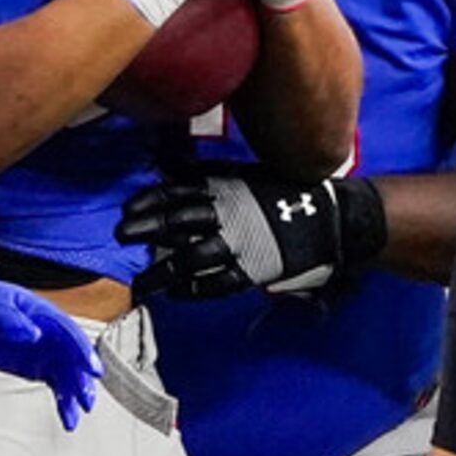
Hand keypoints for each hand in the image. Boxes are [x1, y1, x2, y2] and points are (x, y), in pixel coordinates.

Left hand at [0, 252, 100, 428]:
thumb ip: (10, 320)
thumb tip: (32, 334)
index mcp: (46, 316)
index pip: (71, 335)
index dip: (83, 352)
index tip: (92, 369)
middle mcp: (52, 335)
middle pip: (74, 359)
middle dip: (82, 381)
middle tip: (85, 400)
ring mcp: (46, 353)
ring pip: (68, 376)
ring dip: (74, 395)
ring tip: (74, 417)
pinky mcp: (37, 367)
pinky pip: (56, 385)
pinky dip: (63, 401)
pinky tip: (67, 417)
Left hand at [121, 171, 384, 299]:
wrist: (333, 218)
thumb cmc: (289, 191)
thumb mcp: (248, 172)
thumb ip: (210, 173)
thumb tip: (166, 162)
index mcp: (226, 187)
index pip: (177, 191)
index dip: (149, 201)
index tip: (128, 209)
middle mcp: (226, 215)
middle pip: (175, 223)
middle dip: (146, 229)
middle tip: (122, 236)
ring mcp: (238, 245)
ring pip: (188, 259)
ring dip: (161, 270)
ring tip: (140, 282)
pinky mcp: (251, 272)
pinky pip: (214, 285)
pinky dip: (192, 289)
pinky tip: (175, 293)